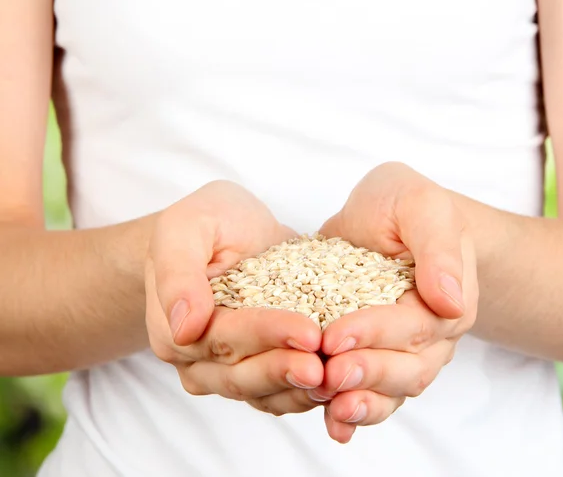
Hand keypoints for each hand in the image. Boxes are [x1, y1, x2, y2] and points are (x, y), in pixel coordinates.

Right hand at [145, 180, 323, 414]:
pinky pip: (277, 394)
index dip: (266, 335)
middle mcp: (195, 358)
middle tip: (323, 367)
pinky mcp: (254, 370)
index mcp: (172, 326)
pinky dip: (304, 394)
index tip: (308, 332)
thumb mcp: (186, 227)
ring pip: (260, 392)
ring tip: (335, 381)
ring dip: (297, 390)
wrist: (227, 231)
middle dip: (284, 370)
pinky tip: (335, 386)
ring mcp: (223, 370)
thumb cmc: (206, 222)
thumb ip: (178, 271)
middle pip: (240, 374)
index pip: (221, 337)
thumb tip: (184, 328)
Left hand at [314, 162, 478, 442]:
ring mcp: (406, 351)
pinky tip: (333, 424)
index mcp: (447, 299)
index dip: (375, 333)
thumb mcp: (420, 206)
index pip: (414, 325)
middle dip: (367, 373)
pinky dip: (355, 412)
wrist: (391, 218)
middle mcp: (432, 334)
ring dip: (362, 401)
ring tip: (331, 408)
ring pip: (392, 390)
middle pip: (407, 368)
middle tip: (328, 374)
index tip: (334, 336)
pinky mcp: (377, 356)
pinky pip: (373, 393)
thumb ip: (438, 247)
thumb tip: (450, 300)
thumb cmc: (405, 206)